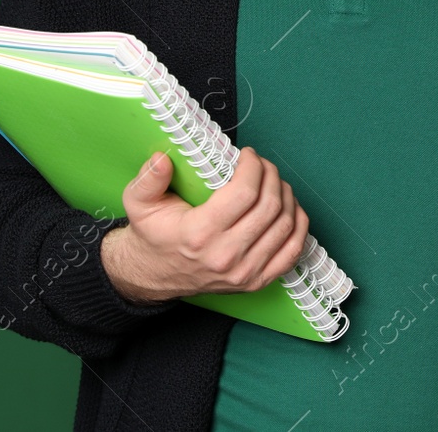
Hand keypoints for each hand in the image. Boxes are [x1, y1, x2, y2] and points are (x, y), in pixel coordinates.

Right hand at [100, 146, 309, 304]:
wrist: (154, 274)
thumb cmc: (153, 234)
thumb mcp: (139, 202)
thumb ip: (148, 178)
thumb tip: (162, 159)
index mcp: (200, 234)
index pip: (245, 193)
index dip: (254, 167)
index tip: (248, 155)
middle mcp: (226, 256)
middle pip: (269, 206)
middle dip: (271, 176)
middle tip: (262, 165)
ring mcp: (244, 272)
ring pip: (285, 225)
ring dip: (286, 196)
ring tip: (274, 182)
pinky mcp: (256, 281)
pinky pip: (292, 251)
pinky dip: (298, 225)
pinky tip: (290, 208)